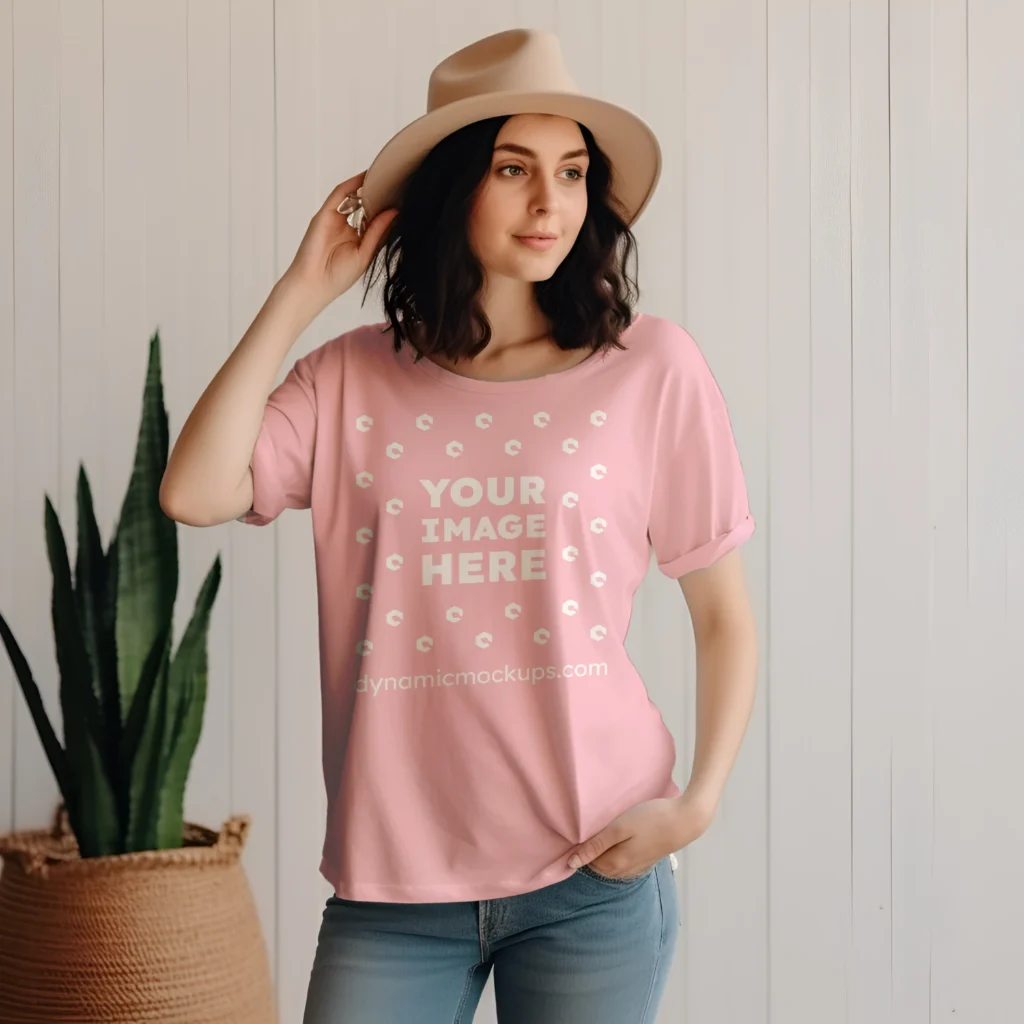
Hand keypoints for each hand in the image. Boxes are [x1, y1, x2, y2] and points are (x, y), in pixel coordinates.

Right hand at [283, 170, 398, 312]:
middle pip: (364, 205)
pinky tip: (366, 177)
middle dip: (379, 195)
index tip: (404, 200)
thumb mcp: (365, 254)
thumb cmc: (337, 277)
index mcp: (357, 239)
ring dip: (367, 186)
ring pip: (352, 196)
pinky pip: (339, 194)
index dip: (387, 209)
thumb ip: (377, 232)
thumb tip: (394, 213)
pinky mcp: (324, 215)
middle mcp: (346, 227)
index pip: (374, 219)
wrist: (313, 285)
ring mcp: (334, 219)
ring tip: (385, 174)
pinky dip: (351, 184)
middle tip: (398, 182)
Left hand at [566, 793, 713, 877]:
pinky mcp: (647, 860)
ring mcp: (638, 866)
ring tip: (603, 833)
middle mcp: (625, 870)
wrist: (685, 821)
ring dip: (604, 852)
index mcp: (616, 863)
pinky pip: (624, 862)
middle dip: (592, 852)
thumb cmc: (650, 819)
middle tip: (589, 830)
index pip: (588, 862)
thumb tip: (572, 863)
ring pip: (612, 864)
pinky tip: (620, 839)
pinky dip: (617, 853)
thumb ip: (596, 845)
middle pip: (600, 865)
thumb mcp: (619, 828)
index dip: (581, 848)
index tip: (578, 832)